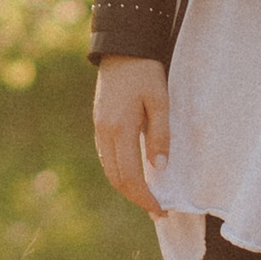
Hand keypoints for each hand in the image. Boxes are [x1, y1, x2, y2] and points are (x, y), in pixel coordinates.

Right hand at [93, 58, 171, 216]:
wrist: (122, 49)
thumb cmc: (145, 72)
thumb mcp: (160, 100)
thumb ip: (159, 134)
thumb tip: (159, 167)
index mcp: (119, 128)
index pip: (130, 176)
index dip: (144, 197)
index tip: (161, 209)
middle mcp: (104, 133)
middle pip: (116, 178)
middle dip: (136, 198)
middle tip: (158, 211)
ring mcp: (99, 129)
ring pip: (109, 170)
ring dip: (127, 188)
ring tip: (148, 198)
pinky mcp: (100, 124)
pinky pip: (107, 157)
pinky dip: (120, 172)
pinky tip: (135, 176)